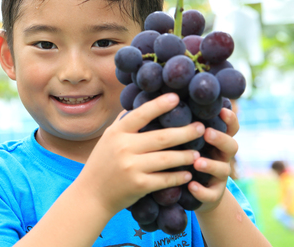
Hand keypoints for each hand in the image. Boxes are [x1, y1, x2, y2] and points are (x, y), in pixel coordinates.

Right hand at [75, 93, 204, 215]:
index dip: (159, 105)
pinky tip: (187, 174)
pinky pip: (164, 179)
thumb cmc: (103, 163)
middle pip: (161, 137)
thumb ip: (124, 123)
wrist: (92, 195)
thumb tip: (141, 103)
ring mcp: (131, 167)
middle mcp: (124, 147)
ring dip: (185, 156)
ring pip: (167, 159)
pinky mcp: (138, 185)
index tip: (176, 98)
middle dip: (185, 132)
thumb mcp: (108, 139)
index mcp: (117, 133)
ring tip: (197, 152)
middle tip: (201, 128)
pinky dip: (178, 177)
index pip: (141, 115)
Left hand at [188, 108, 239, 214]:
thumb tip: (165, 97)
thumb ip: (183, 124)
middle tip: (207, 133)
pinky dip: (202, 190)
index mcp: (216, 140)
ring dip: (211, 165)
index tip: (222, 109)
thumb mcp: (186, 140)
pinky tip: (191, 185)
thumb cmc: (184, 157)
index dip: (230, 119)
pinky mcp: (212, 195)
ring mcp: (219, 176)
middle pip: (232, 146)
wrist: (189, 193)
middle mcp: (222, 156)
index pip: (231, 127)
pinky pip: (211, 194)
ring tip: (197, 162)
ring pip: (223, 169)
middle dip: (220, 138)